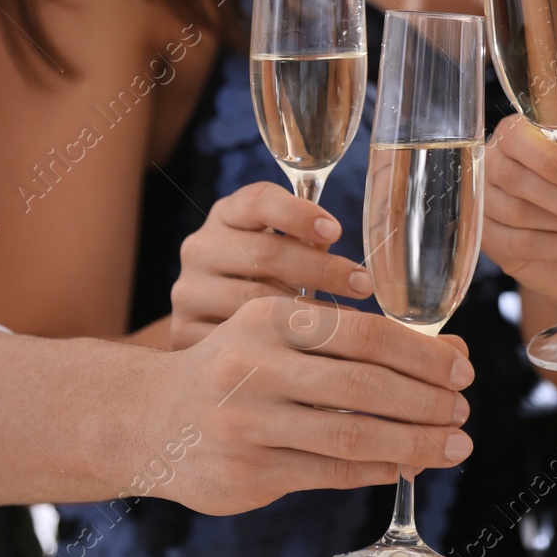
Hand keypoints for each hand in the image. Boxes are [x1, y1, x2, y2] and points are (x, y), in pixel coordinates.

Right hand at [150, 296, 475, 514]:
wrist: (149, 417)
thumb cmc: (237, 366)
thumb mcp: (280, 331)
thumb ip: (355, 337)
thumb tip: (450, 353)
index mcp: (269, 319)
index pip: (364, 333)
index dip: (422, 354)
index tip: (462, 368)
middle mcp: (255, 368)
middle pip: (365, 386)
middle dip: (427, 401)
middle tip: (464, 409)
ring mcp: (248, 425)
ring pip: (353, 436)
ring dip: (415, 443)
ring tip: (453, 444)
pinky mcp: (248, 473)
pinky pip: (330, 472)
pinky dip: (377, 469)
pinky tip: (406, 465)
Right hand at [171, 182, 374, 349]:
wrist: (206, 326)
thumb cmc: (262, 278)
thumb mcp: (279, 248)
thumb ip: (309, 239)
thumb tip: (372, 255)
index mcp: (228, 215)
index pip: (259, 201)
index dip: (299, 214)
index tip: (337, 232)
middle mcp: (201, 248)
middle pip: (264, 253)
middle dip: (321, 269)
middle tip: (363, 285)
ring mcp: (189, 291)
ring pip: (252, 300)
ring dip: (307, 313)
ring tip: (350, 325)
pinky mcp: (183, 332)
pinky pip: (236, 341)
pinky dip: (278, 348)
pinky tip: (312, 355)